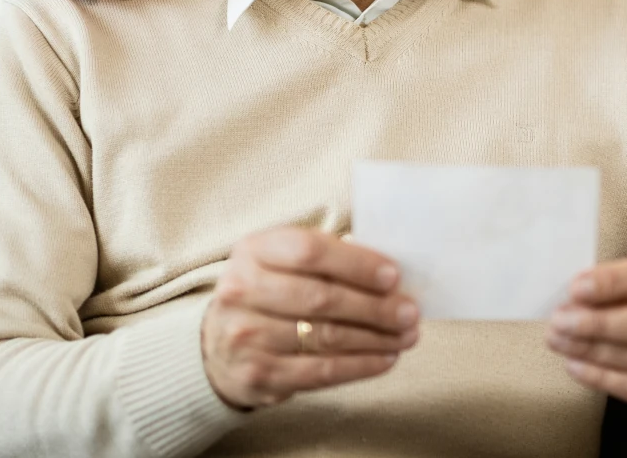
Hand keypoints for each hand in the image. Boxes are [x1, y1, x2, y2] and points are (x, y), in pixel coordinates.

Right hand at [201, 227, 419, 409]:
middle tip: (409, 312)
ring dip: (376, 338)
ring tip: (406, 335)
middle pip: (321, 298)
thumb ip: (327, 259)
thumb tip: (388, 272)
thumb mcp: (282, 262)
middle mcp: (241, 290)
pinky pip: (321, 372)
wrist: (217, 347)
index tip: (393, 276)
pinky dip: (360, 366)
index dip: (356, 263)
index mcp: (253, 250)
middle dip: (375, 307)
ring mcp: (246, 336)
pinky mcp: (258, 375)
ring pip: (326, 337)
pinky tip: (384, 359)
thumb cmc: (267, 294)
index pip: (309, 251)